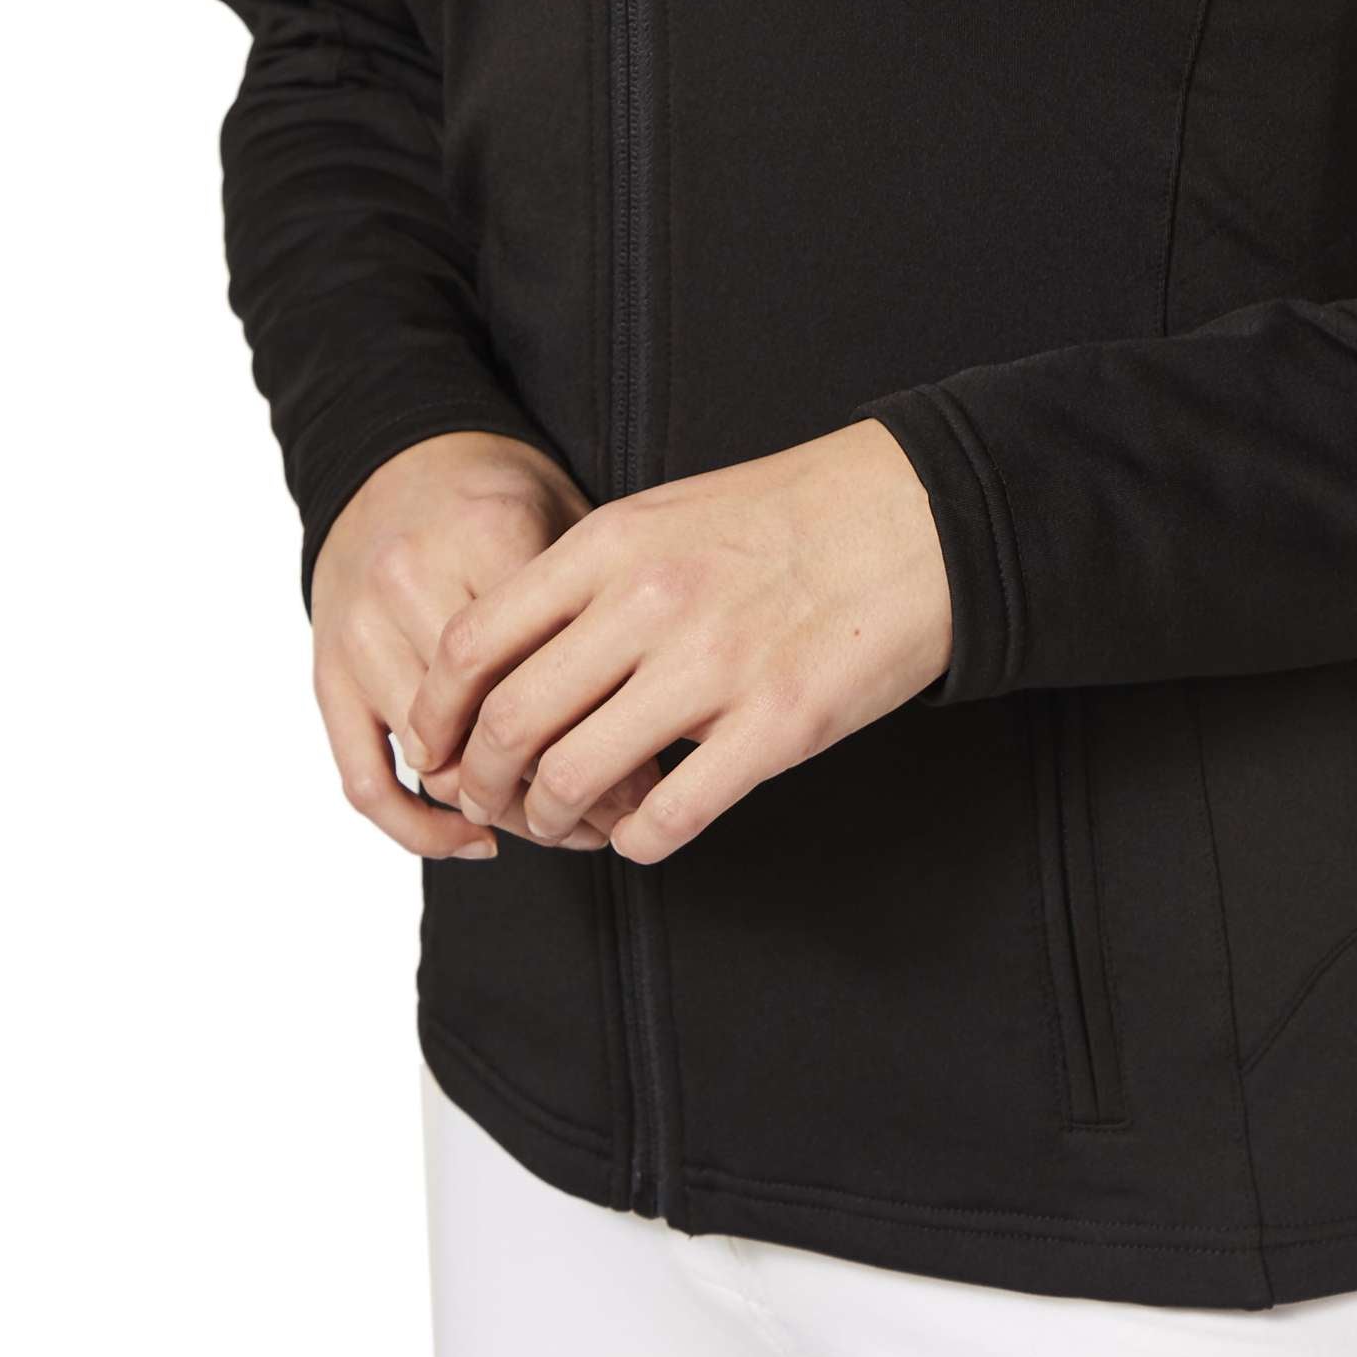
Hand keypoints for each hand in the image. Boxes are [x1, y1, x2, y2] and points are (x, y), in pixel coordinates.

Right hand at [310, 429, 623, 861]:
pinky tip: (470, 840)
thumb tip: (650, 739)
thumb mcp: (568, 518)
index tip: (646, 783)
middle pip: (484, 722)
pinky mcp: (324, 667)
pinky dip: (415, 826)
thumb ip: (598, 611)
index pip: (545, 667)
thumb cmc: (499, 494)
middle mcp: (410, 579)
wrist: (396, 452)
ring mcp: (358, 628)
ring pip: (430, 759)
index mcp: (486, 532)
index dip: (599, 739)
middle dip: (552, 788)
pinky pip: (362, 776)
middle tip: (606, 817)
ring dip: (496, 811)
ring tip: (558, 828)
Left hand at [403, 417, 953, 865]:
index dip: (437, 712)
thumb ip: (586, 579)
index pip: (475, 641)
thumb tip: (510, 659)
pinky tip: (644, 829)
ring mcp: (715, 667)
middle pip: (511, 722)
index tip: (436, 747)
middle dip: (484, 783)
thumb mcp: (665, 515)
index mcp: (613, 544)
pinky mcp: (778, 726)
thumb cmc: (791, 515)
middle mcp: (650, 603)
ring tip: (564, 823)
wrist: (919, 515)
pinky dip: (637, 841)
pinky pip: (669, 818)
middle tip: (492, 803)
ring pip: (575, 778)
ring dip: (553, 820)